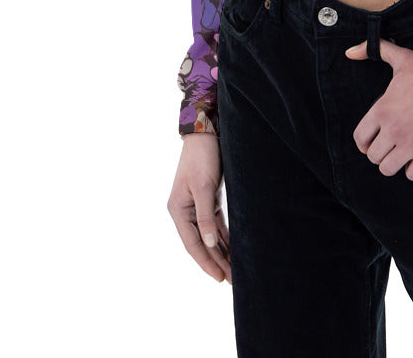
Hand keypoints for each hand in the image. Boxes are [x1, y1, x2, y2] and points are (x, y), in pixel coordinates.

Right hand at [167, 132, 231, 282]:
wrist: (206, 133)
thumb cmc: (203, 157)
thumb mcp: (204, 187)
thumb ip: (206, 217)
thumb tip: (210, 244)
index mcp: (178, 210)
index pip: (193, 244)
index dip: (206, 262)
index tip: (219, 278)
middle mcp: (184, 211)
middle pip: (202, 243)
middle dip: (216, 261)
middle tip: (232, 279)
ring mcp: (195, 206)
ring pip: (210, 236)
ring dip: (221, 251)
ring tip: (234, 270)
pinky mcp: (207, 200)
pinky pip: (215, 224)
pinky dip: (224, 237)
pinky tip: (233, 249)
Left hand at [344, 37, 412, 180]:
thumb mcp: (403, 58)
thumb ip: (376, 50)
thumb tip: (349, 52)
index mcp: (382, 110)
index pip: (360, 138)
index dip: (364, 142)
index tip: (373, 140)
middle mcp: (392, 130)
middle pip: (373, 157)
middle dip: (380, 152)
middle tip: (391, 145)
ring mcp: (410, 145)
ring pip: (388, 169)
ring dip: (394, 163)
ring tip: (403, 153)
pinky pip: (411, 175)